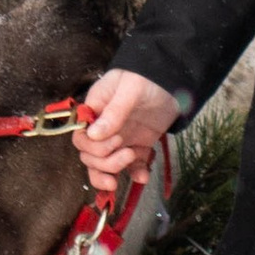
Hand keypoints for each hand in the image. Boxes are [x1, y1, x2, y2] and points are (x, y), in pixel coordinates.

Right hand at [81, 68, 180, 194]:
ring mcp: (120, 139)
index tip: (116, 141)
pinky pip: (130, 167)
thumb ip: (113, 113)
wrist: (173, 81)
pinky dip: (136, 174)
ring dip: (114, 171)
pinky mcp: (137, 146)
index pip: (81, 137)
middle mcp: (103, 128)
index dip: (94, 147)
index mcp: (95, 111)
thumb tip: (92, 135)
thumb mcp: (130, 90)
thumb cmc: (147, 78)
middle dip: (107, 162)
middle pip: (90, 156)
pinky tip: (144, 176)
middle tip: (129, 154)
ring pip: (105, 165)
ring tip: (134, 165)